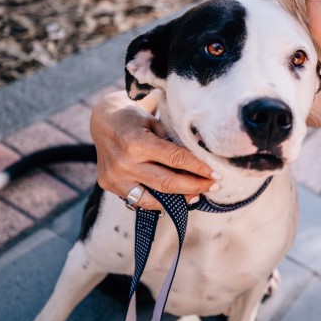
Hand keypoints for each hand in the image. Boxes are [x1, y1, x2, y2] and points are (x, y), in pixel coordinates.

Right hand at [90, 91, 217, 210]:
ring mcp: (115, 177)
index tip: (216, 174)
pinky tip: (175, 198)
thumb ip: (175, 141)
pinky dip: (159, 201)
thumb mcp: (156, 123)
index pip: (175, 159)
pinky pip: (139, 200)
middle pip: (167, 182)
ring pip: (154, 197)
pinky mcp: (110, 186)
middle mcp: (124, 163)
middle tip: (214, 186)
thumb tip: (204, 158)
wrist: (103, 122)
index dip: (198, 168)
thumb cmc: (135, 119)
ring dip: (179, 199)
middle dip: (194, 186)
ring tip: (197, 195)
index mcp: (136, 142)